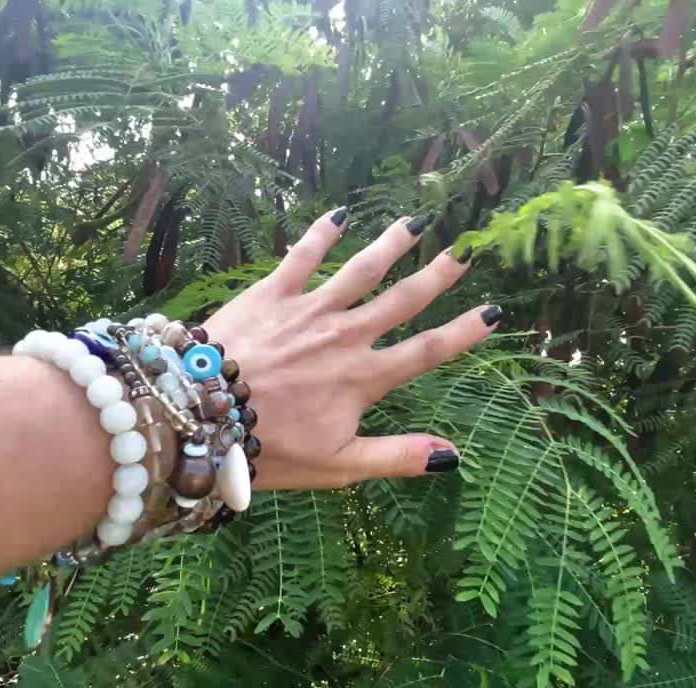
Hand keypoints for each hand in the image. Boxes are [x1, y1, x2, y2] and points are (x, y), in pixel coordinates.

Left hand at [203, 209, 501, 489]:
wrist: (202, 413)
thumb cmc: (268, 447)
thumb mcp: (339, 465)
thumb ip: (397, 456)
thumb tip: (452, 455)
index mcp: (363, 379)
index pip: (427, 352)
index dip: (464, 332)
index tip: (493, 311)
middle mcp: (345, 336)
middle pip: (402, 301)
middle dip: (437, 276)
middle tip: (463, 252)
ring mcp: (309, 310)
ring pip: (360, 271)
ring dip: (390, 245)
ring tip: (416, 222)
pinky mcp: (271, 294)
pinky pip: (302, 256)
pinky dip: (322, 234)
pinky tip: (339, 214)